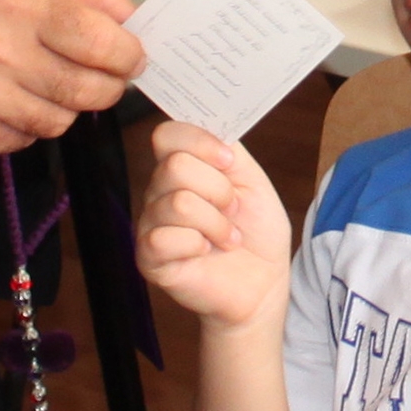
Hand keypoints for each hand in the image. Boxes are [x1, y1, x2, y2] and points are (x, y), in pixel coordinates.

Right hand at [0, 0, 141, 151]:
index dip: (127, 54)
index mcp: (17, 3)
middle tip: (108, 77)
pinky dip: (32, 124)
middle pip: (85, 90)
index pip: (97, 42)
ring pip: (60, 121)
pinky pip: (26, 140)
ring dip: (68, 106)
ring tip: (50, 81)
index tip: (134, 56)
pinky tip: (16, 97)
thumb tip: (132, 19)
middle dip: (110, 87)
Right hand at [136, 121, 292, 332]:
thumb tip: (209, 127)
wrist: (263, 284)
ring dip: (216, 223)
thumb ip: (228, 150)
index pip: (167, 134)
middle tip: (232, 212)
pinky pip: (165, 238)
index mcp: (181, 167)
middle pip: (176, 166)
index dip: (201, 142)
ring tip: (227, 238)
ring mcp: (150, 223)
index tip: (230, 163)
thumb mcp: (252, 181)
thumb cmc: (256, 233)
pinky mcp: (148, 256)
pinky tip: (205, 253)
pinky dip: (198, 245)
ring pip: (178, 202)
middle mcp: (159, 191)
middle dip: (219, 190)